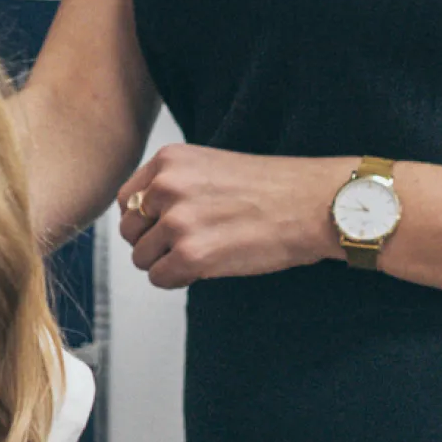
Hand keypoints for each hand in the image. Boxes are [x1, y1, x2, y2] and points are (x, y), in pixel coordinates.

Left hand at [116, 144, 346, 288]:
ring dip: (166, 263)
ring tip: (202, 255)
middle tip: (186, 245)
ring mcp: (177, 221)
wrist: (316, 205)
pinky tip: (205, 269)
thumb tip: (140, 217)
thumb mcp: (210, 168)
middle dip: (152, 243)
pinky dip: (178, 279)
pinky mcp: (191, 254)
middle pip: (129, 230)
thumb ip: (172, 185)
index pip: (126, 199)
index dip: (145, 220)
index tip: (166, 228)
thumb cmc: (271, 189)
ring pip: (142, 258)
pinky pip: (159, 278)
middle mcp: (166, 186)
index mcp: (167, 161)